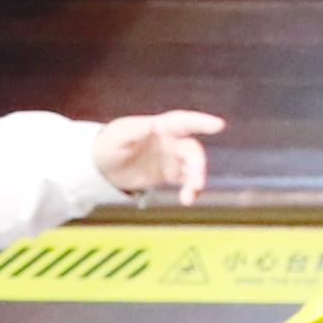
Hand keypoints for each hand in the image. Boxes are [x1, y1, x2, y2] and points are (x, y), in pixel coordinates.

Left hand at [92, 108, 222, 202]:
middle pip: (192, 150)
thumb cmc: (110, 145)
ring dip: (196, 180)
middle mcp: (173, 141)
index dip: (202, 122)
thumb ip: (135, 130)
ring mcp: (173, 158)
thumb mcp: (118, 137)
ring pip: (193, 167)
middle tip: (197, 182)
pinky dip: (190, 190)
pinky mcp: (170, 174)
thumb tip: (153, 125)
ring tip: (191, 196)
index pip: (185, 122)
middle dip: (198, 165)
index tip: (220, 126)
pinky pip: (186, 181)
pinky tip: (187, 199)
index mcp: (162, 127)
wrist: (102, 168)